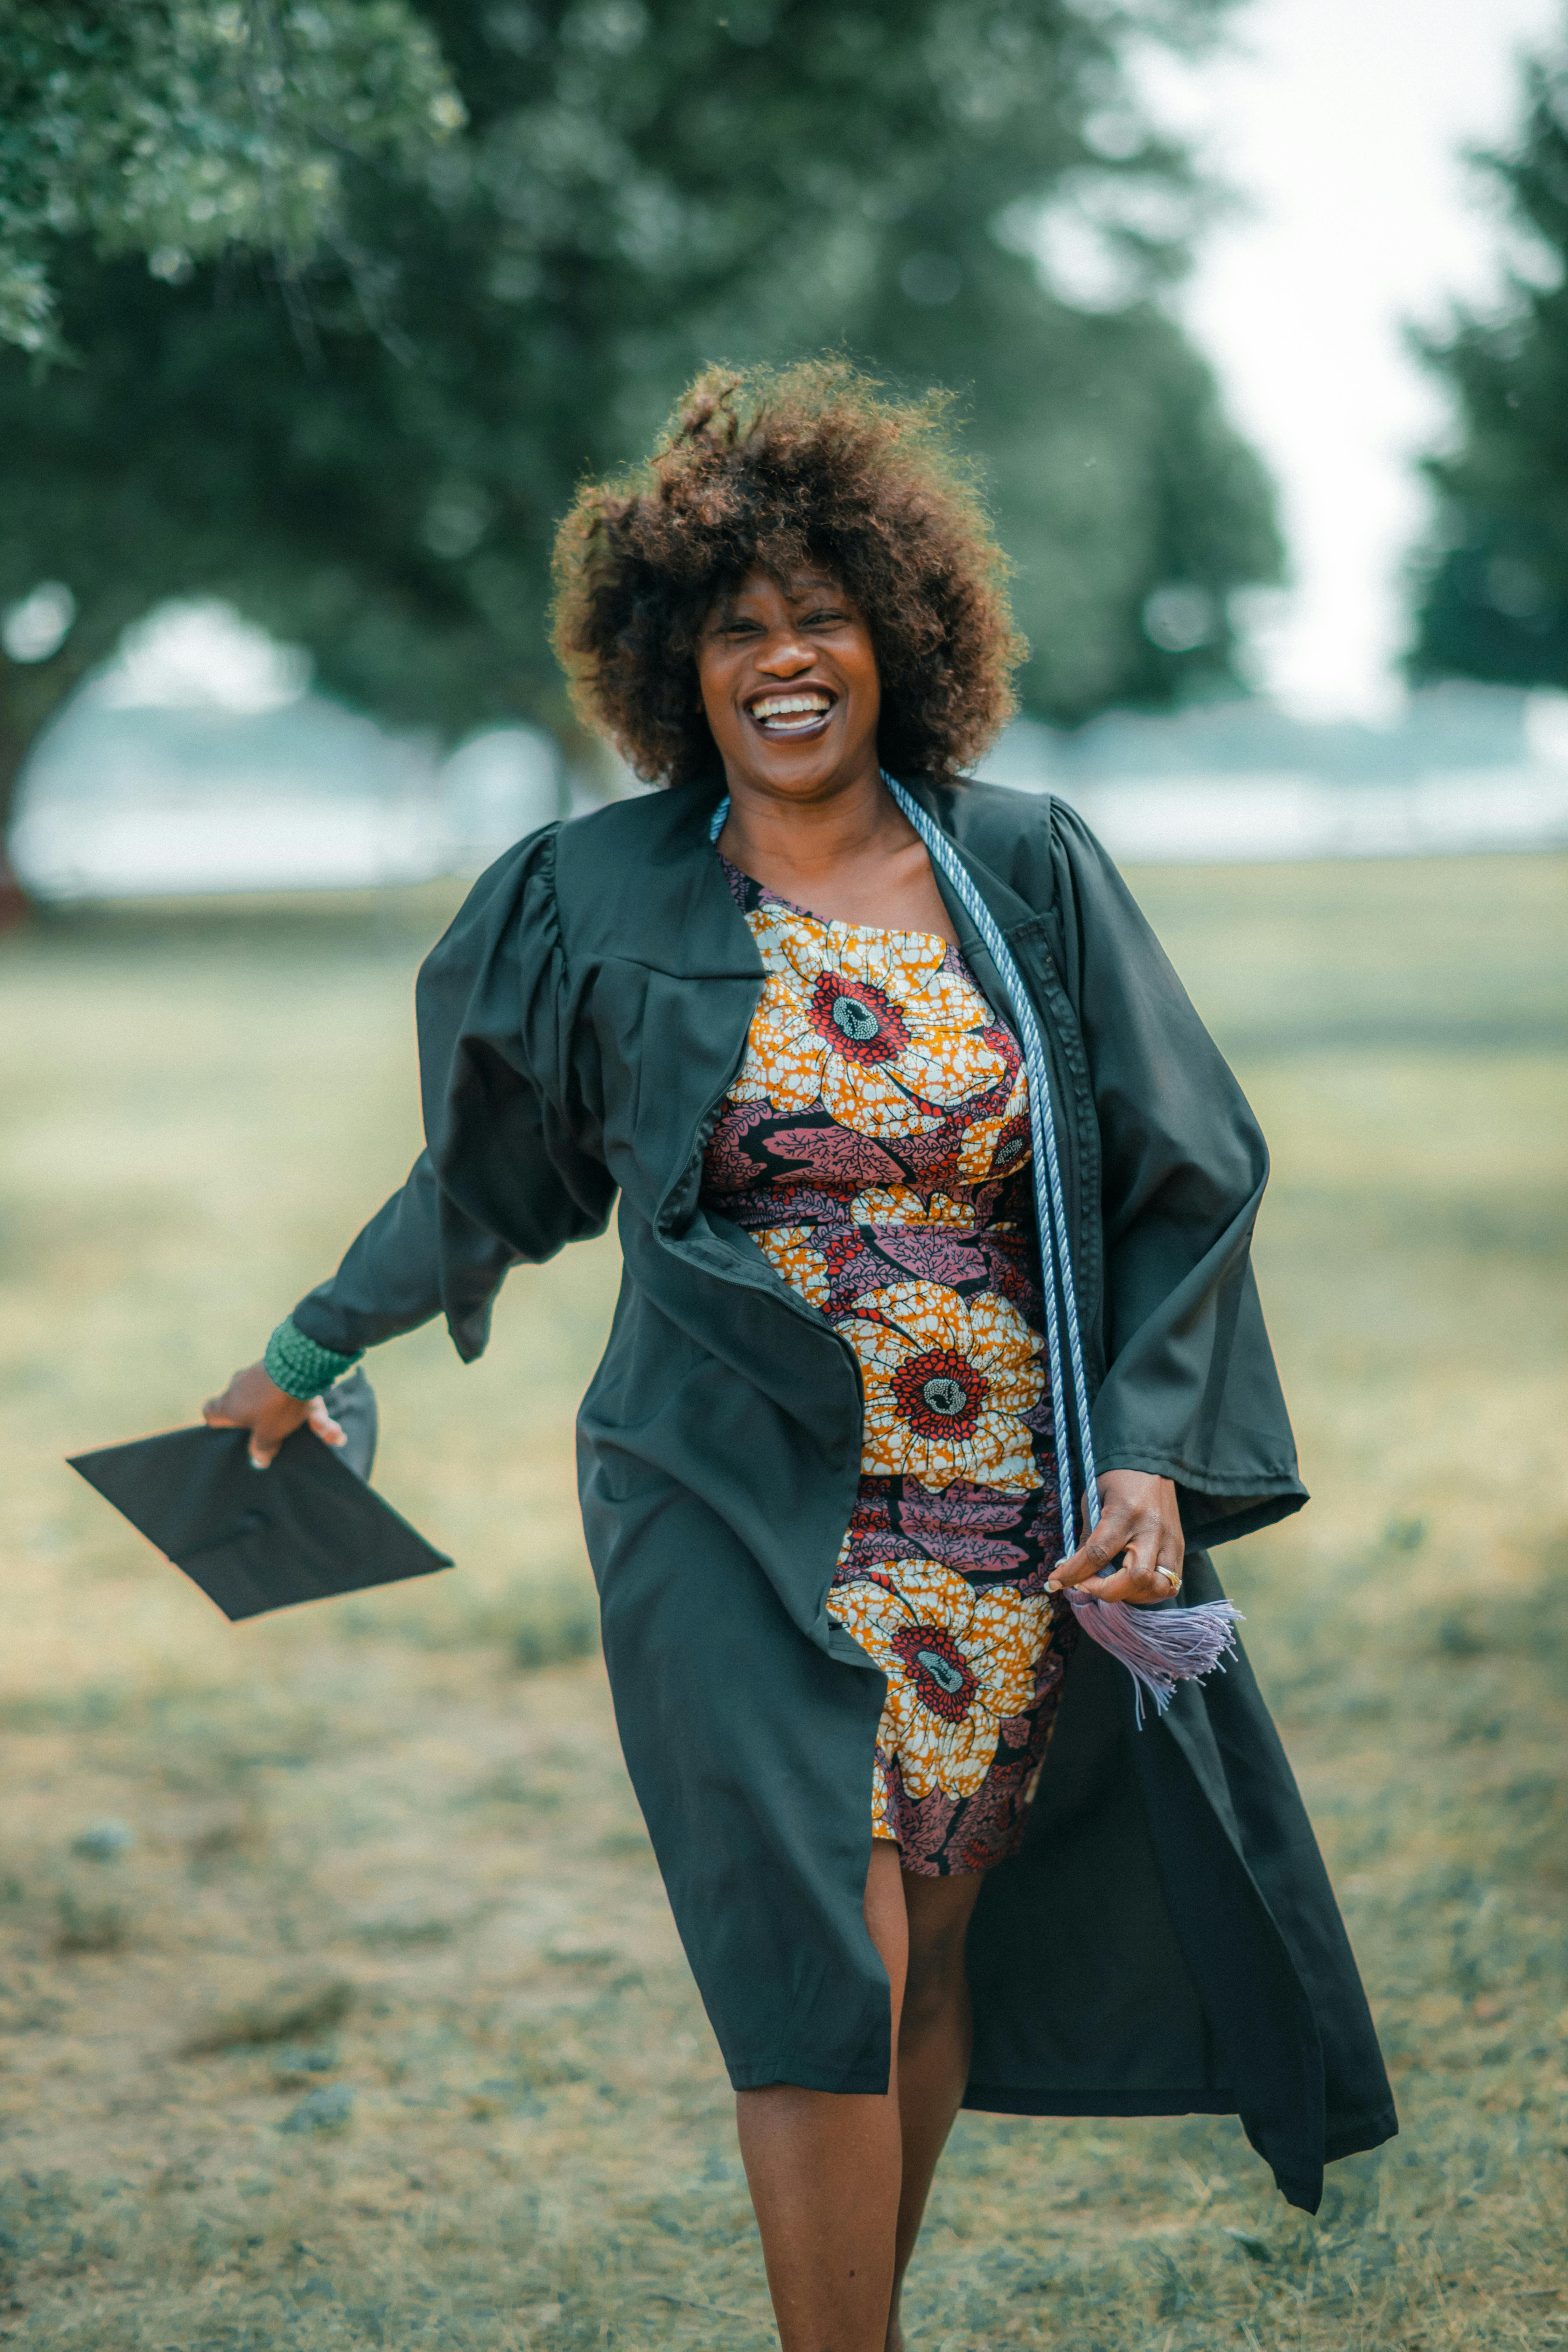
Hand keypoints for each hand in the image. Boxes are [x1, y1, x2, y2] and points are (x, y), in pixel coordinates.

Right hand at [203, 1361, 345, 1469]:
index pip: (211, 1412)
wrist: (297, 1365)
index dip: (219, 1423)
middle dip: (266, 1421)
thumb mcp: (268, 1434)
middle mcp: (239, 1386)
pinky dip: (313, 1405)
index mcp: (228, 1405)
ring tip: (328, 1432)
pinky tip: (337, 1428)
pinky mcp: (281, 1366)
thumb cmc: (275, 1405)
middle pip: (245, 1406)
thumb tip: (258, 1460)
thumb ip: (262, 1448)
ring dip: (300, 1415)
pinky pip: (297, 1390)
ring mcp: (260, 1374)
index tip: (234, 1432)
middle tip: (278, 1434)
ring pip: (277, 1399)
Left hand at [1045, 1470, 1183, 1605]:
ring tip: (1110, 1585)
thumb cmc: (1116, 1480)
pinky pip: (1170, 1584)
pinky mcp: (1179, 1548)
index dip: (1073, 1573)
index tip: (1054, 1582)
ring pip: (1158, 1587)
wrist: (1150, 1464)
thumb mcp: (1093, 1500)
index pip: (1098, 1553)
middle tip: (1085, 1584)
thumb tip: (1075, 1571)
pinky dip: (1148, 1592)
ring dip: (1129, 1595)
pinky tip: (1130, 1584)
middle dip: (1105, 1591)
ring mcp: (1170, 1541)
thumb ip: (1088, 1536)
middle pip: (1135, 1578)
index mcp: (1125, 1513)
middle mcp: (1152, 1530)